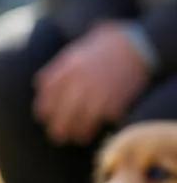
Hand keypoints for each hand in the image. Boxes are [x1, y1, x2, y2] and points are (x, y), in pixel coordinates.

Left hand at [34, 21, 150, 144]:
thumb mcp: (80, 46)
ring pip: (77, 123)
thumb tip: (41, 83)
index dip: (44, 109)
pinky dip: (96, 128)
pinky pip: (99, 122)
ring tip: (76, 138)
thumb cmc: (111, 43)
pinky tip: (96, 131)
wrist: (141, 46)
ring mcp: (94, 95)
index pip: (46, 96)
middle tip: (58, 136)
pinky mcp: (112, 104)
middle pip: (59, 114)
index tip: (44, 117)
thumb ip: (61, 64)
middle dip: (57, 128)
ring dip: (76, 133)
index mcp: (67, 68)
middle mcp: (77, 83)